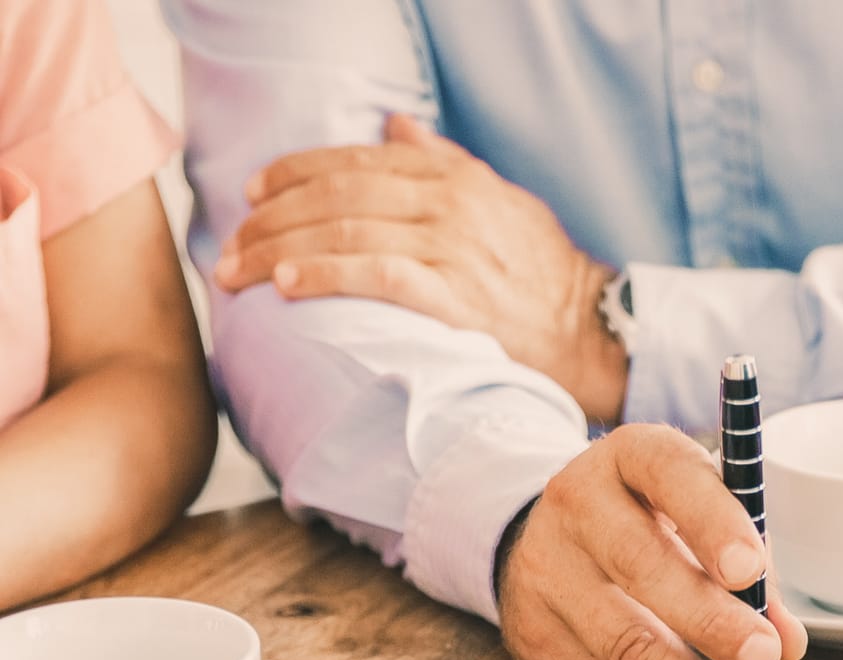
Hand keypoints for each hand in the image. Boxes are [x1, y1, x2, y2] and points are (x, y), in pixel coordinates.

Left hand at [212, 114, 626, 422]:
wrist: (592, 331)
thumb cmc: (546, 273)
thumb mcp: (502, 200)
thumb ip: (446, 162)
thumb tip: (397, 126)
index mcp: (454, 178)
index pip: (355, 162)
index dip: (294, 173)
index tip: (254, 195)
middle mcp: (448, 205)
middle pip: (336, 198)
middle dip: (272, 220)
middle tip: (232, 245)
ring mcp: (452, 250)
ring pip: (343, 234)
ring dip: (280, 252)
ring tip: (240, 272)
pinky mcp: (454, 297)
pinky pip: (375, 275)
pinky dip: (324, 276)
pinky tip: (288, 286)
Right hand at [498, 422, 807, 659]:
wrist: (552, 542)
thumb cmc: (654, 525)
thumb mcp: (703, 521)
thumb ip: (751, 571)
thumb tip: (787, 641)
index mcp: (632, 457)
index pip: (670, 474)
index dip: (713, 523)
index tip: (751, 572)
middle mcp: (579, 504)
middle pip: (641, 566)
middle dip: (710, 621)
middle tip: (764, 658)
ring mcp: (548, 570)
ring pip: (625, 642)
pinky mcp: (538, 634)